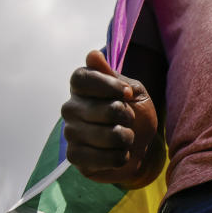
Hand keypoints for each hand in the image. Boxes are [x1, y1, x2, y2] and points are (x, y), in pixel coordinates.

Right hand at [60, 50, 162, 187]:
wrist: (141, 148)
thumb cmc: (136, 116)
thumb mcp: (133, 92)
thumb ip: (114, 77)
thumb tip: (92, 55)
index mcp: (81, 87)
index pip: (81, 78)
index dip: (108, 85)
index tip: (128, 93)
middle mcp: (70, 108)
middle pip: (103, 109)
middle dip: (127, 116)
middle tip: (129, 120)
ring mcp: (70, 133)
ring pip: (107, 135)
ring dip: (127, 138)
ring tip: (126, 138)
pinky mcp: (74, 156)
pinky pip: (102, 157)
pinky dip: (119, 157)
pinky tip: (119, 154)